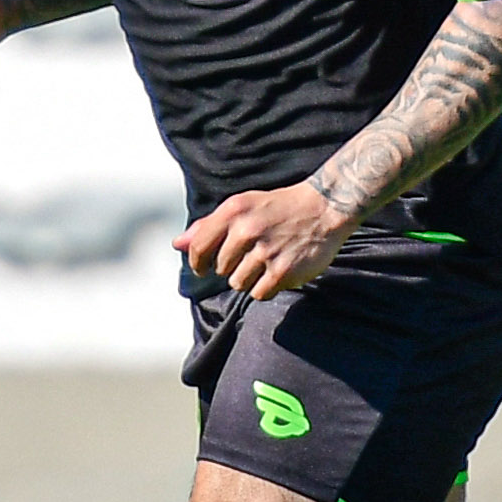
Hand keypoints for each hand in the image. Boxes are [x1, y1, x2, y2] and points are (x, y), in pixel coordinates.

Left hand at [177, 184, 356, 298]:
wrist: (324, 208)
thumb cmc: (277, 208)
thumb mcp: (241, 207)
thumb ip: (207, 227)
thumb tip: (177, 244)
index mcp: (232, 211)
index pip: (198, 248)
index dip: (197, 262)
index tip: (203, 268)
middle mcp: (246, 231)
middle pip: (220, 269)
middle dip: (232, 267)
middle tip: (254, 254)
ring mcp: (265, 252)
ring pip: (238, 283)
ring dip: (250, 278)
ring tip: (267, 261)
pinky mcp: (282, 271)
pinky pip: (258, 293)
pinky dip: (266, 287)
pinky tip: (277, 271)